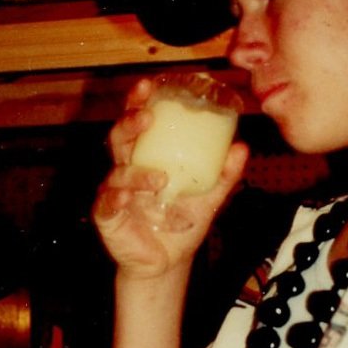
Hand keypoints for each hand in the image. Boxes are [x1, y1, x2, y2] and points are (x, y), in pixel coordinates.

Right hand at [92, 78, 248, 280]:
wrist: (168, 263)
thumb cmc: (180, 224)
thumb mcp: (209, 198)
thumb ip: (223, 174)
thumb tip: (241, 147)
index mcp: (147, 158)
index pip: (138, 123)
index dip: (138, 102)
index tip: (148, 85)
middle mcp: (126, 170)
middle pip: (119, 138)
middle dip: (129, 123)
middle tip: (146, 116)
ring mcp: (114, 192)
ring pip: (117, 172)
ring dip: (135, 173)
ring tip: (158, 178)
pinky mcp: (107, 216)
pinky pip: (107, 203)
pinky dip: (116, 198)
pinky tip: (127, 197)